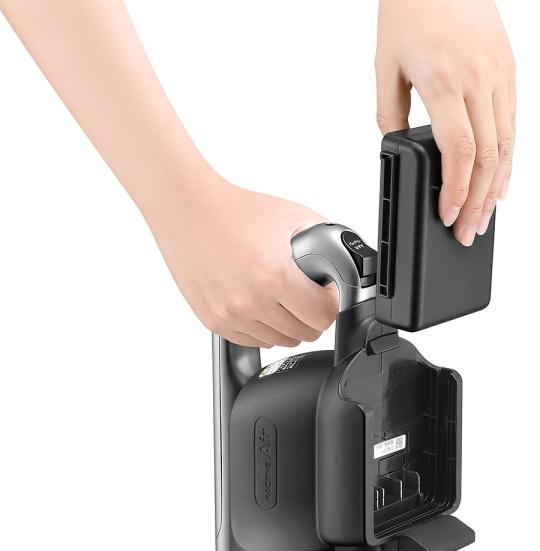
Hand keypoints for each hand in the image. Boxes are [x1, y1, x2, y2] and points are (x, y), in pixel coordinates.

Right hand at [143, 176, 338, 347]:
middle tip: (308, 296)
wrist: (188, 208)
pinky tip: (261, 305)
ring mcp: (230, 314)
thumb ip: (324, 237)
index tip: (326, 293)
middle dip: (313, 316)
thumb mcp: (291, 215)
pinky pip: (252, 340)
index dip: (331, 303)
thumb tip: (341, 257)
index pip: (323, 316)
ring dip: (288, 325)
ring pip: (279, 341)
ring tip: (283, 300)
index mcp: (275, 276)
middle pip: (304, 333)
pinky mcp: (213, 320)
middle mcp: (251, 301)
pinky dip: (262, 329)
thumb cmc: (235, 210)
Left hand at [376, 0, 515, 245]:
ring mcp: (499, 73)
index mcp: (444, 81)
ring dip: (498, 186)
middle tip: (468, 230)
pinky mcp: (508, 68)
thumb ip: (389, 111)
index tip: (449, 217)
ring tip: (486, 215)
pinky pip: (512, 122)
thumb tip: (396, 144)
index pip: (458, 152)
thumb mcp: (385, 64)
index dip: (457, 192)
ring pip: (507, 143)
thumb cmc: (408, 8)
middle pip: (488, 156)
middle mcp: (479, 79)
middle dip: (479, 201)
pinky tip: (501, 178)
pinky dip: (508, 156)